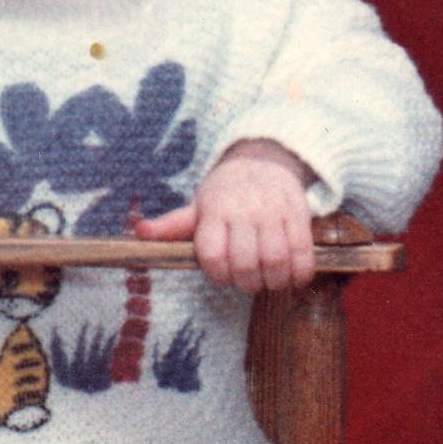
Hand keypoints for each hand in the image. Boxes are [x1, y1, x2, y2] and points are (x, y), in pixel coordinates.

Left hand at [135, 141, 315, 291]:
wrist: (264, 161)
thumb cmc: (225, 194)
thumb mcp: (197, 206)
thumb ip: (171, 226)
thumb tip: (139, 232)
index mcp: (215, 211)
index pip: (212, 254)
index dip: (217, 274)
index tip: (221, 274)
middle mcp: (244, 211)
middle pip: (245, 263)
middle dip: (245, 282)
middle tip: (246, 281)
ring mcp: (274, 212)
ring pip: (275, 260)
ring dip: (272, 281)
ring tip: (268, 280)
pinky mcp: (299, 214)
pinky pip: (303, 253)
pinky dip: (299, 273)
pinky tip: (291, 276)